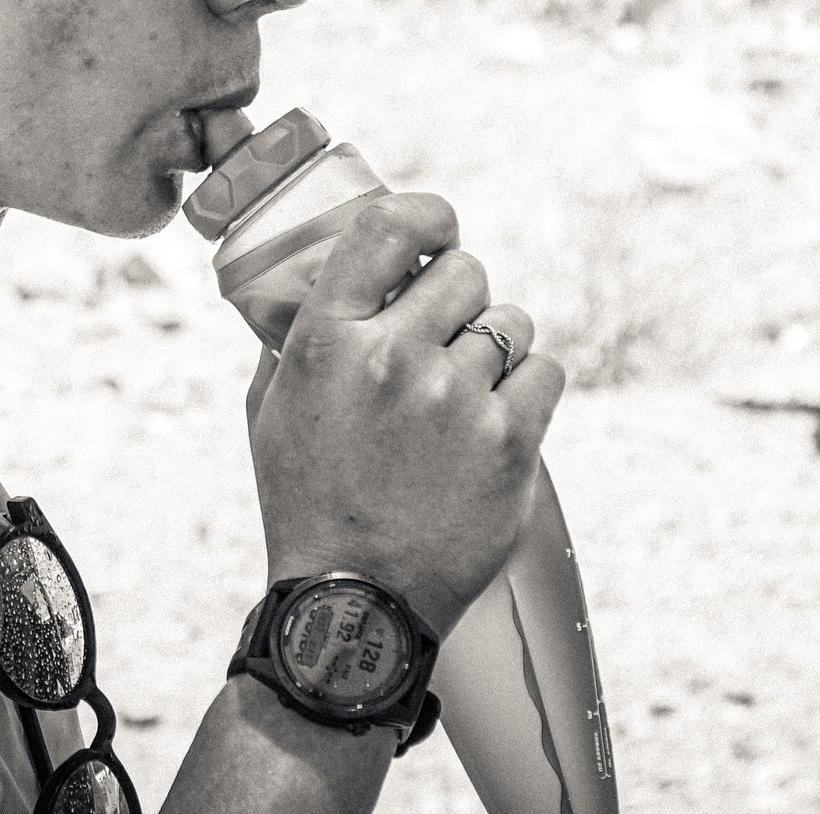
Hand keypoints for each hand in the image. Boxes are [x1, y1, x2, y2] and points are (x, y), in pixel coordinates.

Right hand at [245, 192, 564, 635]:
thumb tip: (319, 280)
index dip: (427, 214)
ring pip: (511, 321)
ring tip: (472, 392)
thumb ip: (295, 339)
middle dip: (460, 299)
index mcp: (327, 340)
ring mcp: (457, 399)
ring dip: (498, 348)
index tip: (439, 227)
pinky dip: (531, 390)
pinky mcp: (511, 443)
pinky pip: (547, 372)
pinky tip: (502, 419)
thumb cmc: (308, 504)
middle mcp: (393, 357)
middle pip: (463, 270)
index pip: (387, 226)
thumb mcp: (272, 410)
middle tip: (447, 339)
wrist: (354, 605)